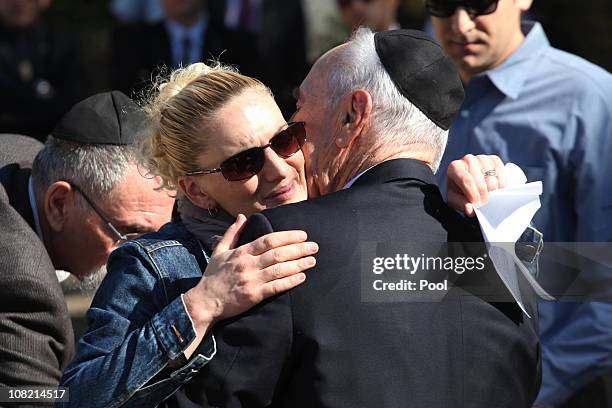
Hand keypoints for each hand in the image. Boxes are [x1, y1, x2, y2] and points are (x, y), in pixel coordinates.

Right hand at [183, 214, 317, 355]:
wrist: (204, 301)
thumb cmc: (213, 276)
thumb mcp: (219, 251)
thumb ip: (232, 233)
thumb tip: (242, 217)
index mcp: (241, 252)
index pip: (269, 240)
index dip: (287, 237)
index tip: (302, 235)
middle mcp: (247, 264)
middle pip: (278, 253)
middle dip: (298, 248)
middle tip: (314, 246)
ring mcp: (251, 280)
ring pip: (279, 269)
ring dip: (298, 264)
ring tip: (312, 260)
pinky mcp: (253, 296)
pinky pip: (276, 287)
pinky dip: (290, 281)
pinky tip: (302, 277)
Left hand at [446, 154, 507, 216]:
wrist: (469, 184)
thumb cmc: (460, 191)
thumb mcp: (456, 200)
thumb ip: (462, 205)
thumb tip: (470, 210)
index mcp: (455, 168)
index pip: (466, 180)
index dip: (473, 194)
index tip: (477, 204)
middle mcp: (468, 159)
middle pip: (481, 181)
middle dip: (483, 195)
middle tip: (482, 202)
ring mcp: (482, 158)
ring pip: (492, 179)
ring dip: (492, 190)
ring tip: (487, 193)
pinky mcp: (494, 159)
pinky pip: (502, 174)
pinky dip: (501, 184)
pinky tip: (494, 187)